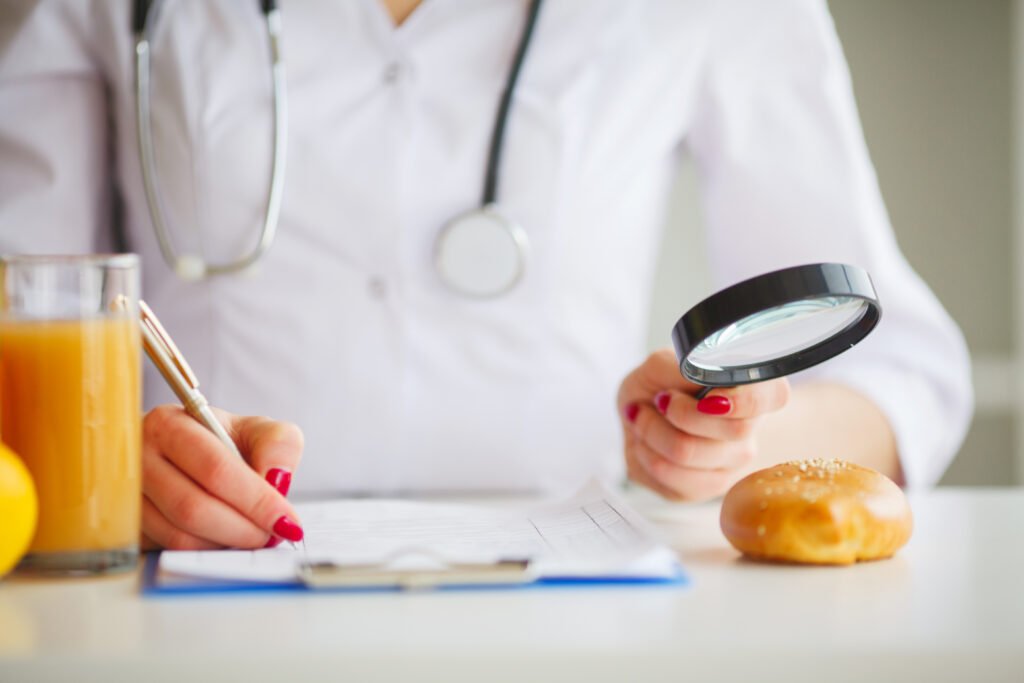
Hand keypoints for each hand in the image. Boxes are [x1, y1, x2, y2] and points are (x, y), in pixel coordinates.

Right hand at [141, 405, 304, 549]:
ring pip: (179, 535)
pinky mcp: (129, 525)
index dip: (255, 499)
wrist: (186, 456)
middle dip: (243, 528)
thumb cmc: (223, 441)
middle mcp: (138, 457)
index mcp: (169, 425)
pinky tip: (227, 539)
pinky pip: (169, 550)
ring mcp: (127, 495)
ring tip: (254, 536)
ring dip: (226, 543)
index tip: (286, 520)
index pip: (215, 468)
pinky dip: (206, 551)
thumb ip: (277, 444)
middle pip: (193, 507)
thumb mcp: (256, 430)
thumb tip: (276, 480)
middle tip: (272, 535)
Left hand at [618, 349, 789, 500]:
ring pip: (690, 453)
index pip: (775, 396)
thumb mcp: (662, 364)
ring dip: (652, 432)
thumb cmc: (657, 384)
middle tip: (660, 399)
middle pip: (732, 430)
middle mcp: (750, 429)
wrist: (636, 415)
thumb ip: (685, 367)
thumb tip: (700, 374)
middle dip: (678, 412)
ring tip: (644, 419)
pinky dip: (645, 455)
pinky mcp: (706, 488)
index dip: (744, 400)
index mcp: (751, 390)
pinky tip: (645, 443)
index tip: (708, 397)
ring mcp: (732, 464)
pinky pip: (672, 478)